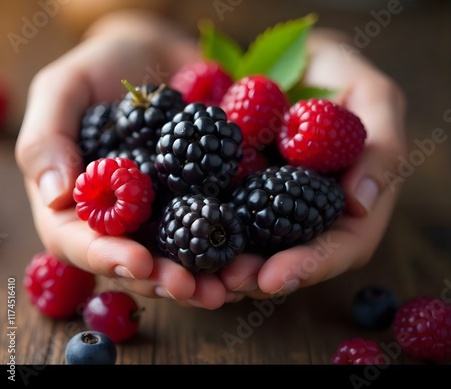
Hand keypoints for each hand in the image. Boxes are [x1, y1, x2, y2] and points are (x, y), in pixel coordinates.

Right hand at [15, 10, 250, 309]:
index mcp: (84, 204)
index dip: (108, 258)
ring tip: (231, 284)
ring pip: (185, 256)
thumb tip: (55, 198)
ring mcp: (172, 211)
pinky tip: (257, 254)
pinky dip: (239, 242)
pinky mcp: (211, 197)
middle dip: (166, 280)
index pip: (85, 242)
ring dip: (208, 276)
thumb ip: (48, 139)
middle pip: (141, 262)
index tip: (138, 263)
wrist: (161, 56)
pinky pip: (225, 224)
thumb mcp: (65, 90)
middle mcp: (130, 218)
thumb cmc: (104, 68)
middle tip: (192, 289)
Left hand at [217, 28, 407, 299]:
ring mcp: (265, 205)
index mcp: (347, 204)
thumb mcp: (374, 99)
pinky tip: (171, 234)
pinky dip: (193, 226)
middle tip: (225, 282)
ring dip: (220, 264)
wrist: (289, 58)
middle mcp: (305, 215)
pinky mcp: (231, 189)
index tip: (275, 278)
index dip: (309, 266)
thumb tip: (360, 206)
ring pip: (247, 245)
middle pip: (288, 258)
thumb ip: (381, 148)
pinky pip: (213, 211)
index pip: (338, 247)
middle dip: (256, 276)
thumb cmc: (341, 75)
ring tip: (194, 272)